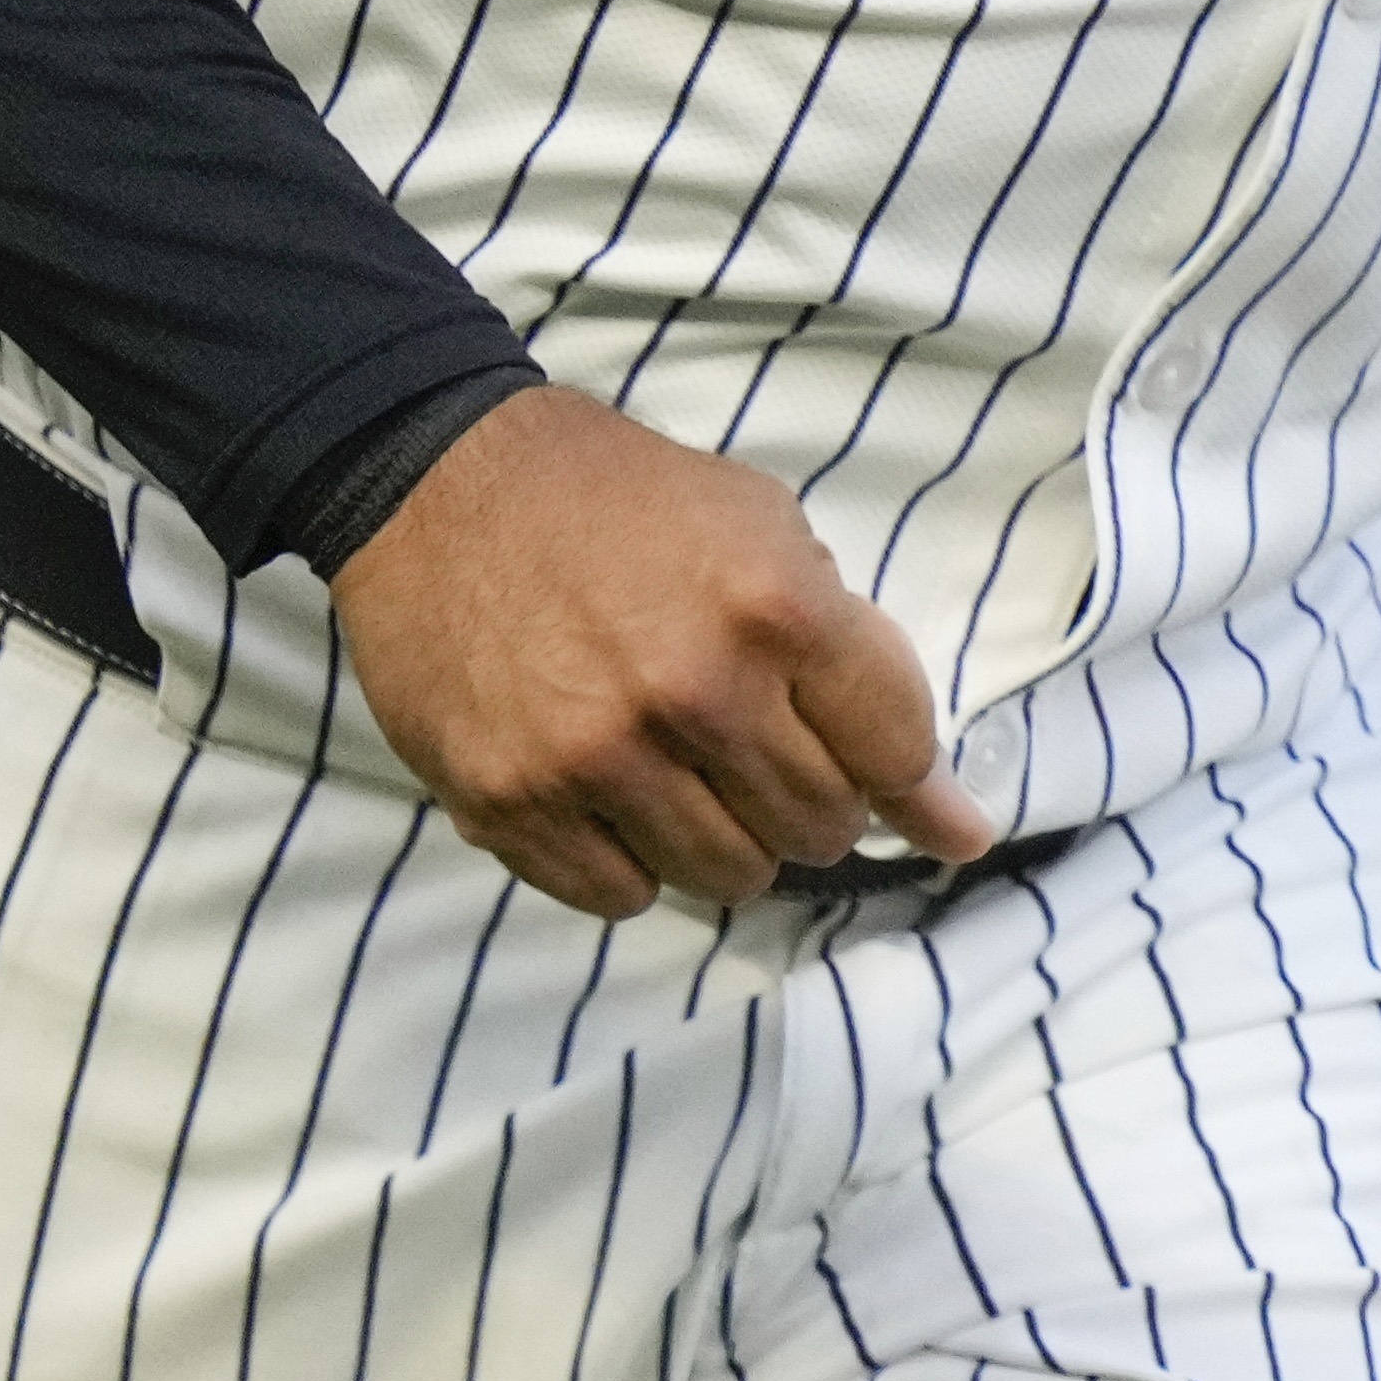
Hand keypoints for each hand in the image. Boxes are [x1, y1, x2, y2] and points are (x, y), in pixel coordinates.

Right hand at [322, 390, 994, 917]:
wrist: (438, 485)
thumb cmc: (616, 500)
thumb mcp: (762, 524)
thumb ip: (851, 651)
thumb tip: (941, 801)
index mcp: (774, 608)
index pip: (894, 752)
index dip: (915, 788)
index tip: (941, 823)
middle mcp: (693, 692)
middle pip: (818, 826)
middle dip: (815, 804)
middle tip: (774, 760)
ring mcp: (597, 758)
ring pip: (729, 875)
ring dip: (730, 840)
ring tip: (692, 776)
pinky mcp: (512, 804)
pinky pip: (623, 895)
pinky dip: (636, 863)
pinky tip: (617, 798)